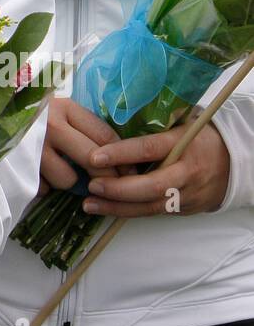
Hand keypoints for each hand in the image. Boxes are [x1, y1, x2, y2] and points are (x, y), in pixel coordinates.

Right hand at [40, 97, 122, 190]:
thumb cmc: (32, 112)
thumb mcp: (57, 108)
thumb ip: (81, 125)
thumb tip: (113, 153)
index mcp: (64, 108)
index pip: (104, 135)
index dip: (122, 157)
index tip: (130, 171)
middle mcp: (50, 126)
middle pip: (92, 159)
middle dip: (106, 176)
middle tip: (110, 183)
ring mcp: (33, 147)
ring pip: (68, 179)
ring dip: (69, 180)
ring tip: (63, 172)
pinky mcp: (18, 166)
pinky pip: (44, 187)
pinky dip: (46, 185)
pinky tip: (42, 175)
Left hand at [83, 119, 231, 217]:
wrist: (235, 163)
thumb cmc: (200, 136)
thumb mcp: (183, 122)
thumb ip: (157, 122)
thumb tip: (117, 113)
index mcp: (183, 143)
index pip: (149, 149)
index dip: (121, 154)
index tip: (95, 157)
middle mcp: (187, 172)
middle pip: (151, 186)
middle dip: (119, 188)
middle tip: (92, 184)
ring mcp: (187, 194)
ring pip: (151, 206)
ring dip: (118, 207)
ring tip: (90, 204)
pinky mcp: (184, 209)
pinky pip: (154, 213)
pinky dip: (129, 213)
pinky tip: (107, 209)